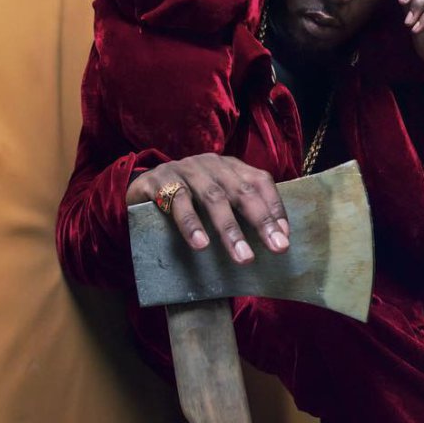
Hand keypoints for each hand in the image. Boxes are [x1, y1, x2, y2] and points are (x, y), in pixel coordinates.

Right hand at [126, 154, 289, 263]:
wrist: (138, 188)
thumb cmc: (187, 200)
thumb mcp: (215, 201)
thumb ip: (239, 212)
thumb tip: (273, 241)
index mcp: (229, 167)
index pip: (261, 181)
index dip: (275, 208)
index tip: (285, 237)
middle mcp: (211, 165)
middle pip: (242, 191)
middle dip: (262, 221)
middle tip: (277, 248)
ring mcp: (185, 170)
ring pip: (214, 198)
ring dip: (231, 229)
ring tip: (243, 257)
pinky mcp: (159, 181)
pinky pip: (178, 202)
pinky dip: (191, 224)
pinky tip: (201, 245)